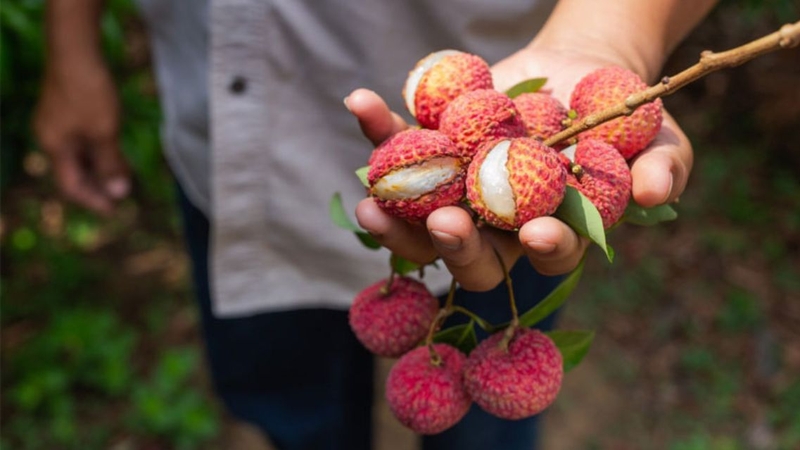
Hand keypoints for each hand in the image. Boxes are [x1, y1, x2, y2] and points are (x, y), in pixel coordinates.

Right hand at [34, 61, 129, 215]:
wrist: (76, 50)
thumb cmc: (88, 92)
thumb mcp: (104, 132)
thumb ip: (110, 163)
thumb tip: (119, 192)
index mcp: (54, 147)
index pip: (71, 186)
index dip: (93, 200)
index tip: (115, 212)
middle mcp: (51, 137)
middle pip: (73, 173)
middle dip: (97, 187)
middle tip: (121, 199)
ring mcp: (57, 124)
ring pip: (79, 157)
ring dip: (100, 170)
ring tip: (123, 180)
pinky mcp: (67, 112)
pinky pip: (82, 141)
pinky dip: (98, 152)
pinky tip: (116, 156)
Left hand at [347, 45, 691, 290]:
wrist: (578, 72)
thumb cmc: (623, 118)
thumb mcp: (657, 139)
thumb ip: (662, 168)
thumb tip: (653, 193)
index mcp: (553, 233)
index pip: (547, 255)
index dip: (544, 250)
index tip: (538, 233)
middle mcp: (499, 224)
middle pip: (472, 253)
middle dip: (456, 246)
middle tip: (444, 225)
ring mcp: (460, 192)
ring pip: (420, 216)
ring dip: (395, 214)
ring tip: (372, 199)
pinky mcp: (433, 153)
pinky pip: (398, 147)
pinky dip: (378, 128)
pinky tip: (362, 102)